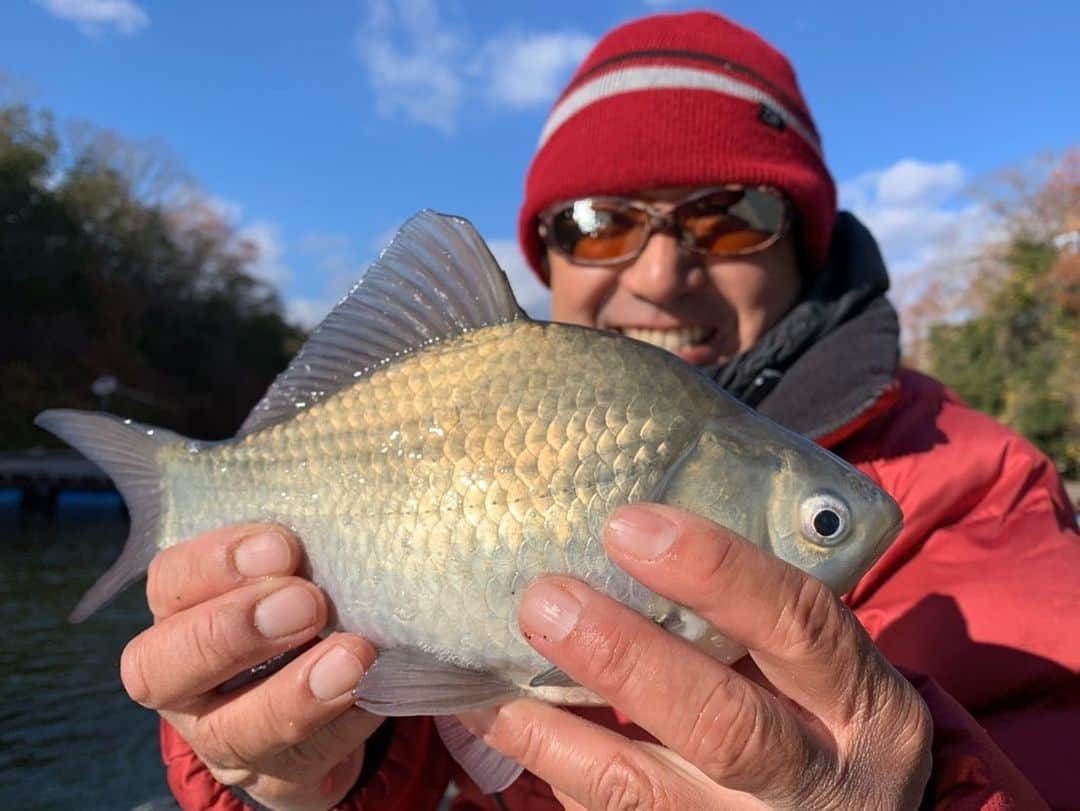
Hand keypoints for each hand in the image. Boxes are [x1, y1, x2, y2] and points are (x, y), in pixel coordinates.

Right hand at [120, 524, 382, 810]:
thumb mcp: (298, 554)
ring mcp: (225, 737)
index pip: (170, 580)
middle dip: (232, 631)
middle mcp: (185, 680)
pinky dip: (345, 725)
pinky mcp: (280, 777)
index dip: (218, 563)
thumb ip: (302, 519)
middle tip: (306, 602)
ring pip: (232, 732)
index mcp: (183, 607)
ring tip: (353, 657)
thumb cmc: (312, 591)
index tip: (282, 544)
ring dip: (292, 694)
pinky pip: (302, 763)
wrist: (335, 687)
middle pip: (162, 667)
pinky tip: (377, 689)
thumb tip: (339, 459)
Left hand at [459, 504, 932, 809]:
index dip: (715, 571)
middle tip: (545, 601)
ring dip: (558, 736)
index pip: (799, 623)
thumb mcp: (823, 669)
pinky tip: (503, 726)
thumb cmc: (822, 716)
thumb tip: (626, 535)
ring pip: (647, 792)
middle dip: (626, 659)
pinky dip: (555, 771)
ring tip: (491, 685)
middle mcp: (822, 784)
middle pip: (725, 726)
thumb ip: (754, 618)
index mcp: (866, 705)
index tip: (627, 525)